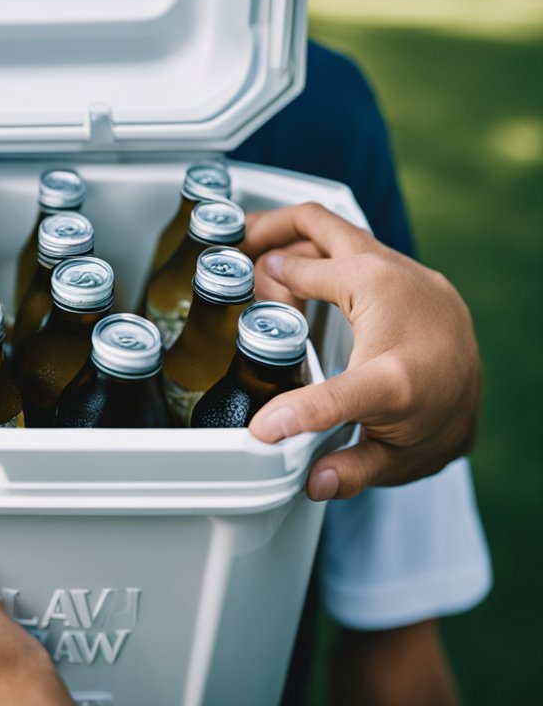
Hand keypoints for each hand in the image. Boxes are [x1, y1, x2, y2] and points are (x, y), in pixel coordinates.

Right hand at [242, 202, 480, 501]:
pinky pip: (352, 246)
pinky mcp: (408, 275)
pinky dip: (314, 254)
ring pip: (336, 231)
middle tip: (228, 246)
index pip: (333, 399)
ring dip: (290, 238)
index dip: (292, 416)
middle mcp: (405, 306)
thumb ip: (351, 470)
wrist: (485, 399)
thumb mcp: (397, 459)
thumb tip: (314, 482)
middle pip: (324, 232)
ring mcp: (409, 277)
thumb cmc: (442, 420)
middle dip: (268, 231)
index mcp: (398, 375)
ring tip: (252, 256)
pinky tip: (292, 275)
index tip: (259, 426)